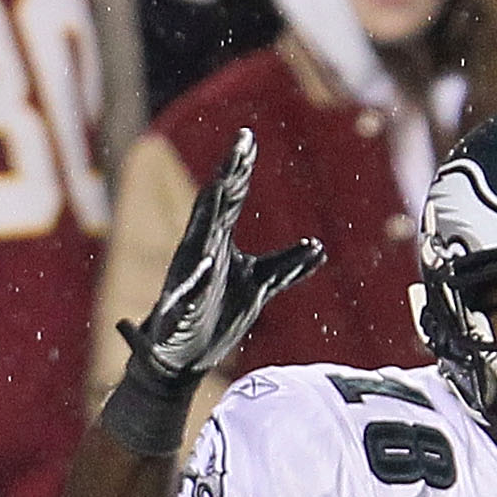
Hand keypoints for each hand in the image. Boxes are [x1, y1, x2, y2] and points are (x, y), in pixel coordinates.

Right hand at [124, 127, 323, 379]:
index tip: (248, 139)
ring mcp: (187, 277)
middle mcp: (199, 251)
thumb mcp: (259, 285)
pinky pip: (187, 292)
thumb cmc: (216, 314)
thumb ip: (286, 266)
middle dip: (227, 177)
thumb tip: (318, 248)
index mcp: (215, 242)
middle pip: (214, 207)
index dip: (238, 169)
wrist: (182, 357)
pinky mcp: (179, 308)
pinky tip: (208, 263)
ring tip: (221, 186)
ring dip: (210, 215)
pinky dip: (197, 278)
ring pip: (198, 239)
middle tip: (240, 147)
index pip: (228, 199)